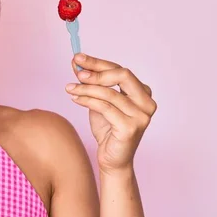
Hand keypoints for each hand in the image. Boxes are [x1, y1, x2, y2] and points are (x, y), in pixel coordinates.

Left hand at [65, 53, 156, 174]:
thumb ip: (90, 82)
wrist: (112, 159)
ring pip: (110, 93)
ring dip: (86, 88)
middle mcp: (147, 103)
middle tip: (77, 73)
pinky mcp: (130, 128)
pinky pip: (105, 108)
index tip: (78, 58)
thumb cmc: (107, 129)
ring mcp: (141, 116)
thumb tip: (77, 62)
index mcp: (143, 93)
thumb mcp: (98, 101)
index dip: (98, 63)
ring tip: (69, 88)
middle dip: (97, 71)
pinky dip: (87, 100)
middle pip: (123, 75)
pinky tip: (75, 99)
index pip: (120, 70)